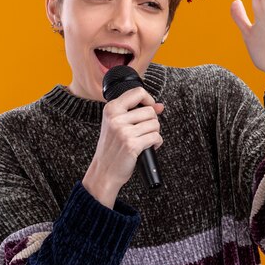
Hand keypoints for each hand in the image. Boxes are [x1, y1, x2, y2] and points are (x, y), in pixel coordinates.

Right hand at [83, 87, 163, 207]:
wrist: (104, 171)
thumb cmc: (112, 148)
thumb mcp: (118, 125)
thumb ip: (138, 112)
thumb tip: (160, 106)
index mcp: (111, 109)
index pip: (138, 92)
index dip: (149, 99)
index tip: (150, 108)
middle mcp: (116, 118)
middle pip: (150, 111)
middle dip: (152, 122)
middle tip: (144, 132)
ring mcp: (123, 131)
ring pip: (155, 124)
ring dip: (154, 133)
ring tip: (144, 140)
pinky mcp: (132, 144)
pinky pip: (156, 137)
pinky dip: (156, 143)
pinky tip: (148, 147)